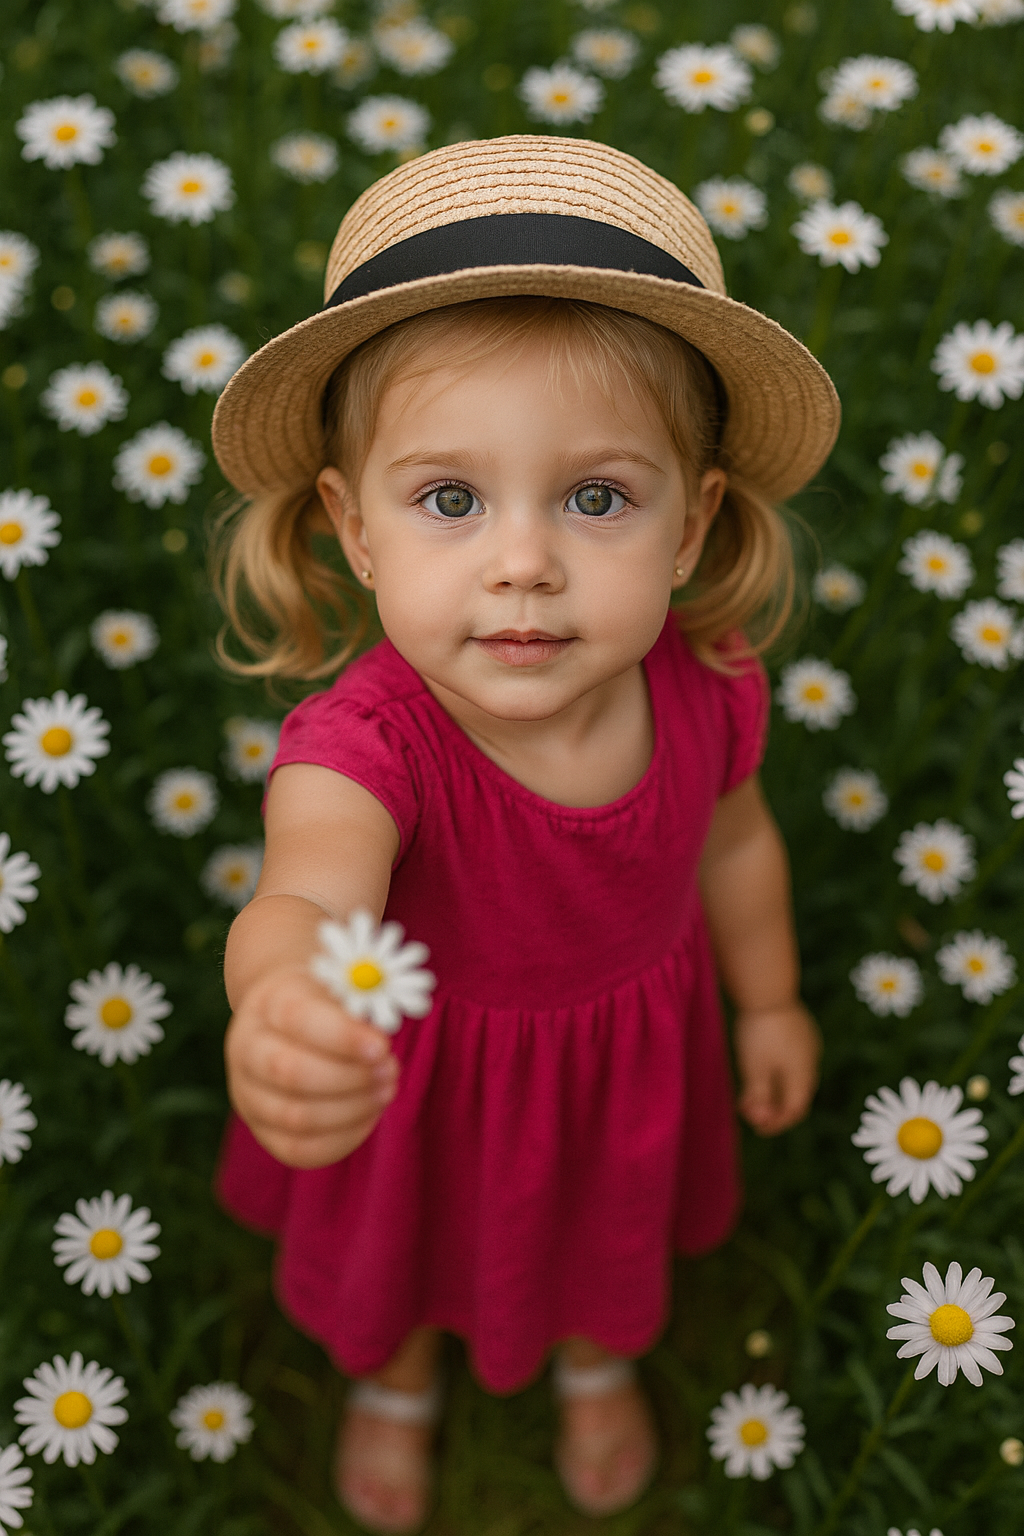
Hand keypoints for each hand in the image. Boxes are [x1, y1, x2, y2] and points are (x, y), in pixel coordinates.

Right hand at [224, 962, 399, 1168]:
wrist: (284, 1021)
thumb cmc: (323, 1003)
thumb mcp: (338, 987)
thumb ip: (359, 1007)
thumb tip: (381, 1041)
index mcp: (267, 1003)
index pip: (297, 1019)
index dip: (342, 1036)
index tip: (382, 1046)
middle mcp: (247, 1049)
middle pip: (291, 1072)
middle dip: (351, 1077)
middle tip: (391, 1070)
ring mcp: (247, 1093)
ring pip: (296, 1117)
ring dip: (352, 1109)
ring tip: (386, 1090)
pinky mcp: (260, 1130)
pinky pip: (298, 1150)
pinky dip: (341, 1139)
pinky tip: (369, 1115)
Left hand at [733, 1003, 819, 1136]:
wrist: (767, 989)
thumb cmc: (760, 1032)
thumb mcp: (754, 1068)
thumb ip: (759, 1096)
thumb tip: (761, 1117)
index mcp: (803, 1076)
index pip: (794, 1110)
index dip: (776, 1123)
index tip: (756, 1128)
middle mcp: (811, 1062)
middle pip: (794, 1094)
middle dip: (772, 1107)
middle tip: (749, 1111)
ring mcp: (808, 1044)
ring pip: (792, 1076)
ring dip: (771, 1088)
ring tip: (749, 1092)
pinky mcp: (800, 1029)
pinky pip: (791, 1059)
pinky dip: (775, 1071)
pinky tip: (758, 1066)